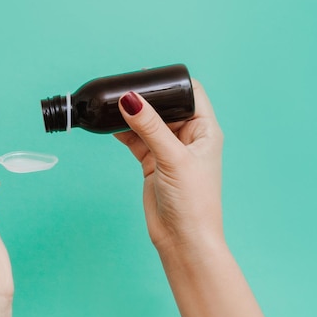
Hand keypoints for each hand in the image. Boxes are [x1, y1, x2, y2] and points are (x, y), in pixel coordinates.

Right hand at [115, 80, 224, 251]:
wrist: (182, 240)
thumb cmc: (192, 202)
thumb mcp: (172, 158)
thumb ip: (150, 127)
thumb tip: (130, 99)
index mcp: (205, 130)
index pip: (191, 94)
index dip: (172, 83)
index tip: (149, 76)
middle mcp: (188, 137)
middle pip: (166, 106)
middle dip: (146, 98)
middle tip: (123, 89)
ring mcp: (169, 150)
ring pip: (148, 123)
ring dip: (132, 115)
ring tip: (112, 106)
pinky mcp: (153, 163)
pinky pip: (137, 140)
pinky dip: (124, 133)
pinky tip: (110, 127)